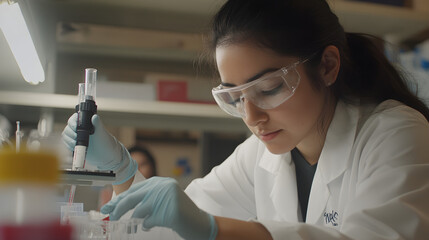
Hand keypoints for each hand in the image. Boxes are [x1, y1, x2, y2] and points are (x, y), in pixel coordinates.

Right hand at [62, 113, 136, 184]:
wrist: (106, 155)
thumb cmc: (105, 142)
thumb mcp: (101, 132)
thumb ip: (98, 124)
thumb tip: (94, 117)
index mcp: (85, 122)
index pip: (74, 118)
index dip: (73, 122)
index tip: (75, 127)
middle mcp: (79, 128)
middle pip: (68, 127)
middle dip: (70, 132)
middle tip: (76, 137)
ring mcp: (76, 136)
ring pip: (66, 135)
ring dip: (68, 139)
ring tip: (75, 143)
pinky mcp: (74, 144)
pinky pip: (67, 143)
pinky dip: (68, 145)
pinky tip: (74, 147)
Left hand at [101, 177, 217, 239]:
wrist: (200, 223)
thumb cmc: (179, 213)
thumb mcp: (162, 200)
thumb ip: (145, 199)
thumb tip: (118, 206)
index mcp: (160, 182)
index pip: (134, 189)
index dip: (119, 199)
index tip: (107, 207)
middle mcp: (163, 186)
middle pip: (133, 197)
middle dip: (119, 208)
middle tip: (110, 216)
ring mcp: (167, 198)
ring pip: (139, 210)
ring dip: (138, 218)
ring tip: (145, 221)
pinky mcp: (170, 212)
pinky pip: (149, 221)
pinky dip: (148, 225)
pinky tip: (154, 224)